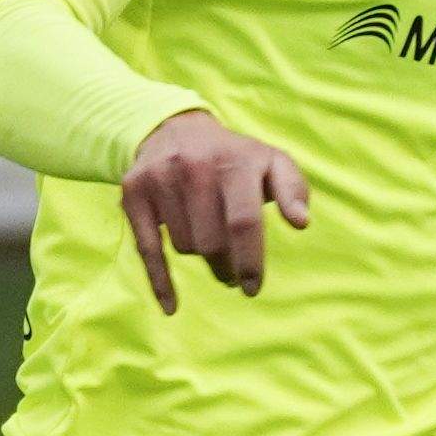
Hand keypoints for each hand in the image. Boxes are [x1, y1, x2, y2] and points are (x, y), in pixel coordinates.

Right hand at [119, 110, 310, 311]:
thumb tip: (301, 222)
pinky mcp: (134, 191)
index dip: (249, 261)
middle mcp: (194, 166)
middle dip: (226, 265)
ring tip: (208, 242)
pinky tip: (172, 306)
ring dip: (200, 255)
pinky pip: (147, 248)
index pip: (243, 222)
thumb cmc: (234, 159)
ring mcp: (161, 177)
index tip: (252, 287)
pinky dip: (160, 281)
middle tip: (231, 271)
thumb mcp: (271, 162)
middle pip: (212, 242)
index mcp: (234, 160)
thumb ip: (293, 189)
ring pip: (184, 246)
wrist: (177, 129)